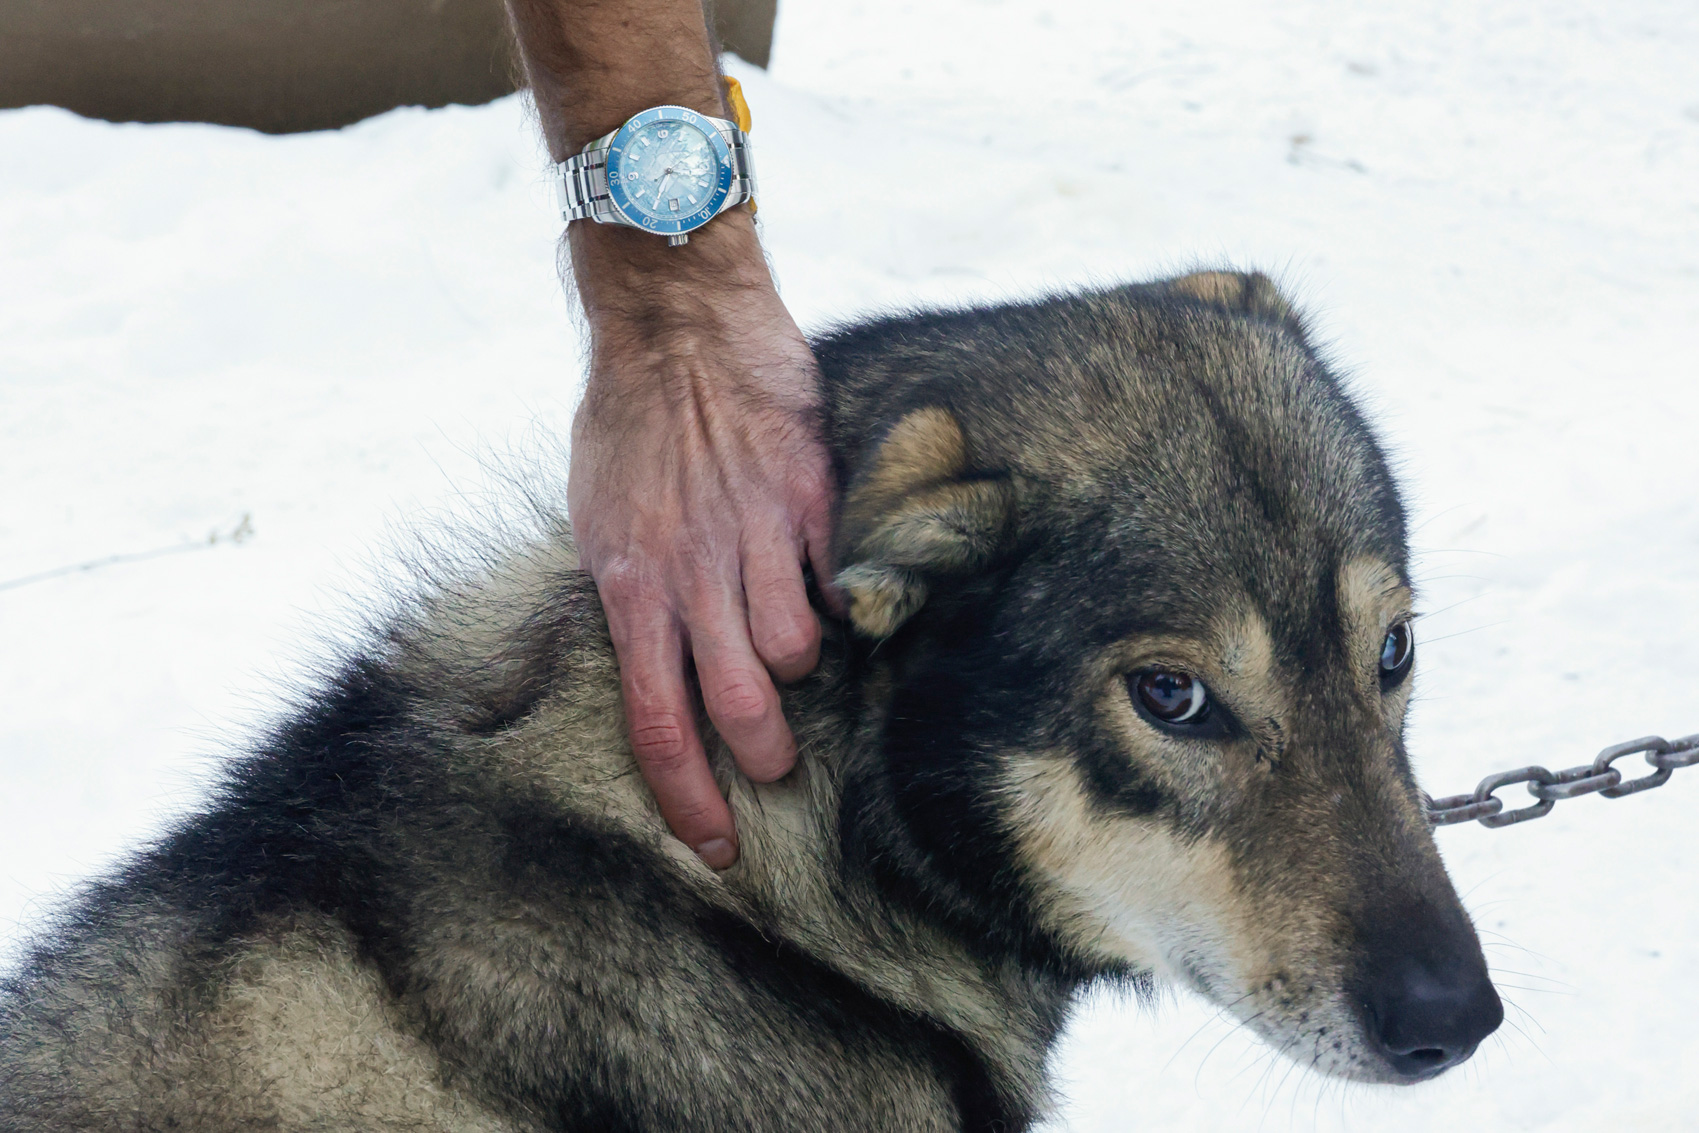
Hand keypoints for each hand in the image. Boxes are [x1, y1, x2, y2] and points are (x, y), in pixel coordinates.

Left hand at [567, 210, 837, 869]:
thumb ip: (632, 591)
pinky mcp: (810, 495)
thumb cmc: (626, 419)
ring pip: (798, 652)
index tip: (715, 846)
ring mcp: (756, 532)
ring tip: (790, 649)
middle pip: (741, 708)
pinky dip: (836, 606)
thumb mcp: (597, 513)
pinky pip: (835, 583)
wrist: (673, 314)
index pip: (657, 724)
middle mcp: (692, 569)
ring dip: (799, 670)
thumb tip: (663, 660)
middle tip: (776, 769)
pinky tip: (827, 594)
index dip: (688, 800)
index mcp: (627, 580)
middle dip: (765, 758)